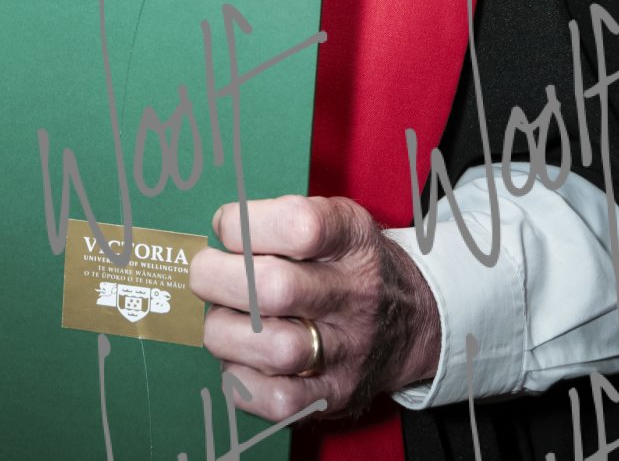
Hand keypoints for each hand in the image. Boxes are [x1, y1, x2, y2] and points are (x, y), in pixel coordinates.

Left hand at [188, 195, 441, 424]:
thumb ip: (281, 217)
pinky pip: (278, 400)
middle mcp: (357, 293)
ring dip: (225, 332)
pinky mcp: (337, 394)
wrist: (412, 320)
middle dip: (218, 278)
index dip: (246, 224)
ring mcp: (349, 350)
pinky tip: (240, 356)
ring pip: (274, 349)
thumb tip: (216, 229)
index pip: (299, 225)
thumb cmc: (350, 261)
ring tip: (222, 317)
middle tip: (205, 272)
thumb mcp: (336, 219)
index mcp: (354, 239)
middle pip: (275, 289)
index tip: (226, 226)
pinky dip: (242, 379)